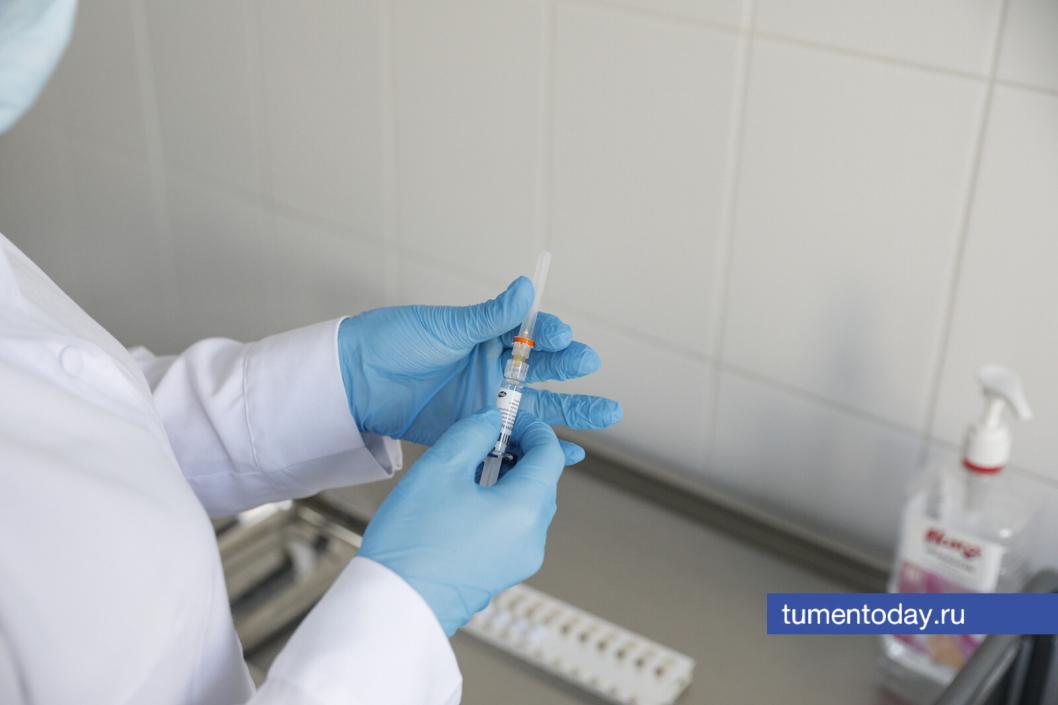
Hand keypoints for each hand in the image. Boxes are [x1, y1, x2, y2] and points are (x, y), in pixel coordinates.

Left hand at [338, 277, 621, 446]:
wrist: (355, 382)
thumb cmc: (395, 342)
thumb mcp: (444, 328)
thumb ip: (488, 317)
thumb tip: (526, 288)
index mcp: (489, 338)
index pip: (531, 334)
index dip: (550, 335)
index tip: (561, 338)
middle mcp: (494, 371)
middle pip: (545, 372)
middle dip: (572, 371)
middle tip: (594, 367)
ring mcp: (487, 404)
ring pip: (539, 409)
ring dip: (573, 411)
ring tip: (608, 413)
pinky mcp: (475, 433)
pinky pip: (515, 442)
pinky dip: (541, 448)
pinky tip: (571, 453)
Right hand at [357, 408, 567, 634]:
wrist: (395, 605)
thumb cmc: (412, 543)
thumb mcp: (438, 469)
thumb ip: (472, 433)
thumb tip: (491, 420)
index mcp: (524, 511)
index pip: (551, 454)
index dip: (532, 428)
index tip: (508, 418)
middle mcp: (532, 539)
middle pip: (543, 480)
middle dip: (520, 453)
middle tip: (486, 437)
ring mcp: (520, 560)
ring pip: (528, 505)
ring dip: (509, 479)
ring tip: (472, 467)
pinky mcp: (503, 573)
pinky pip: (514, 528)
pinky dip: (501, 505)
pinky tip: (468, 499)